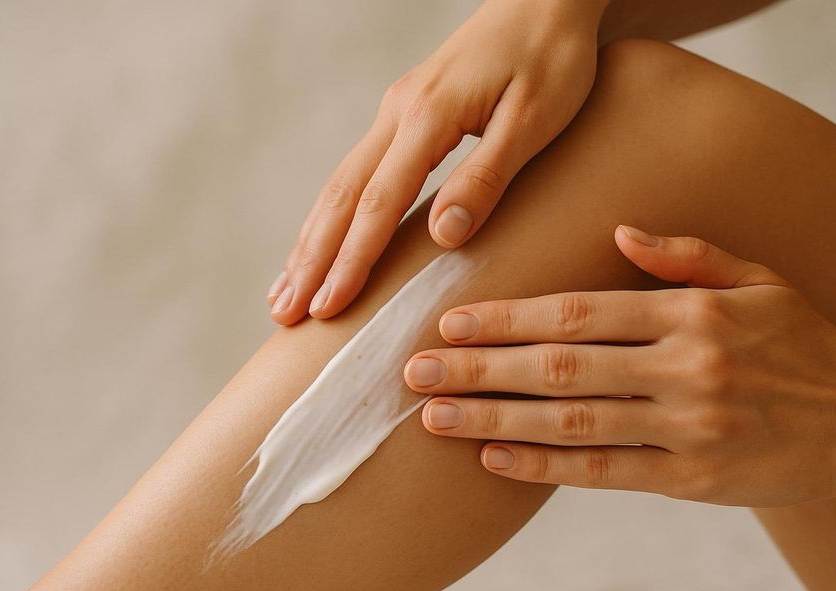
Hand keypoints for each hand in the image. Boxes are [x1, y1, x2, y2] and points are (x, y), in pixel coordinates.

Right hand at [268, 0, 605, 324]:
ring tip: (284, 291)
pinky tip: (319, 240)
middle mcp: (398, 113)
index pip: (378, 202)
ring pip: (339, 185)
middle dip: (311, 260)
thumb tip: (442, 234)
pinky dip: (330, 215)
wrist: (545, 0)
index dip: (352, 260)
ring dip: (310, 241)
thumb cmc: (552, 58)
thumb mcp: (534, 119)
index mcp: (427, 117)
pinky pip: (355, 172)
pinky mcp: (403, 115)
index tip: (328, 307)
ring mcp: (395, 112)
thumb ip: (486, 176)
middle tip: (285, 314)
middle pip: (341, 197)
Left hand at [403, 225, 835, 506]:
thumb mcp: (759, 278)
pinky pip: (604, 473)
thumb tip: (619, 232)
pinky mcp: (691, 478)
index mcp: (689, 314)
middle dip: (478, 368)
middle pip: (558, 368)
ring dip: (494, 419)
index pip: (576, 312)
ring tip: (435, 415)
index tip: (450, 322)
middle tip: (413, 370)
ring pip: (570, 423)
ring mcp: (685, 427)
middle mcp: (681, 368)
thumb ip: (686, 254)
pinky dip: (545, 467)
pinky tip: (494, 459)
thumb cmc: (805, 343)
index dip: (507, 319)